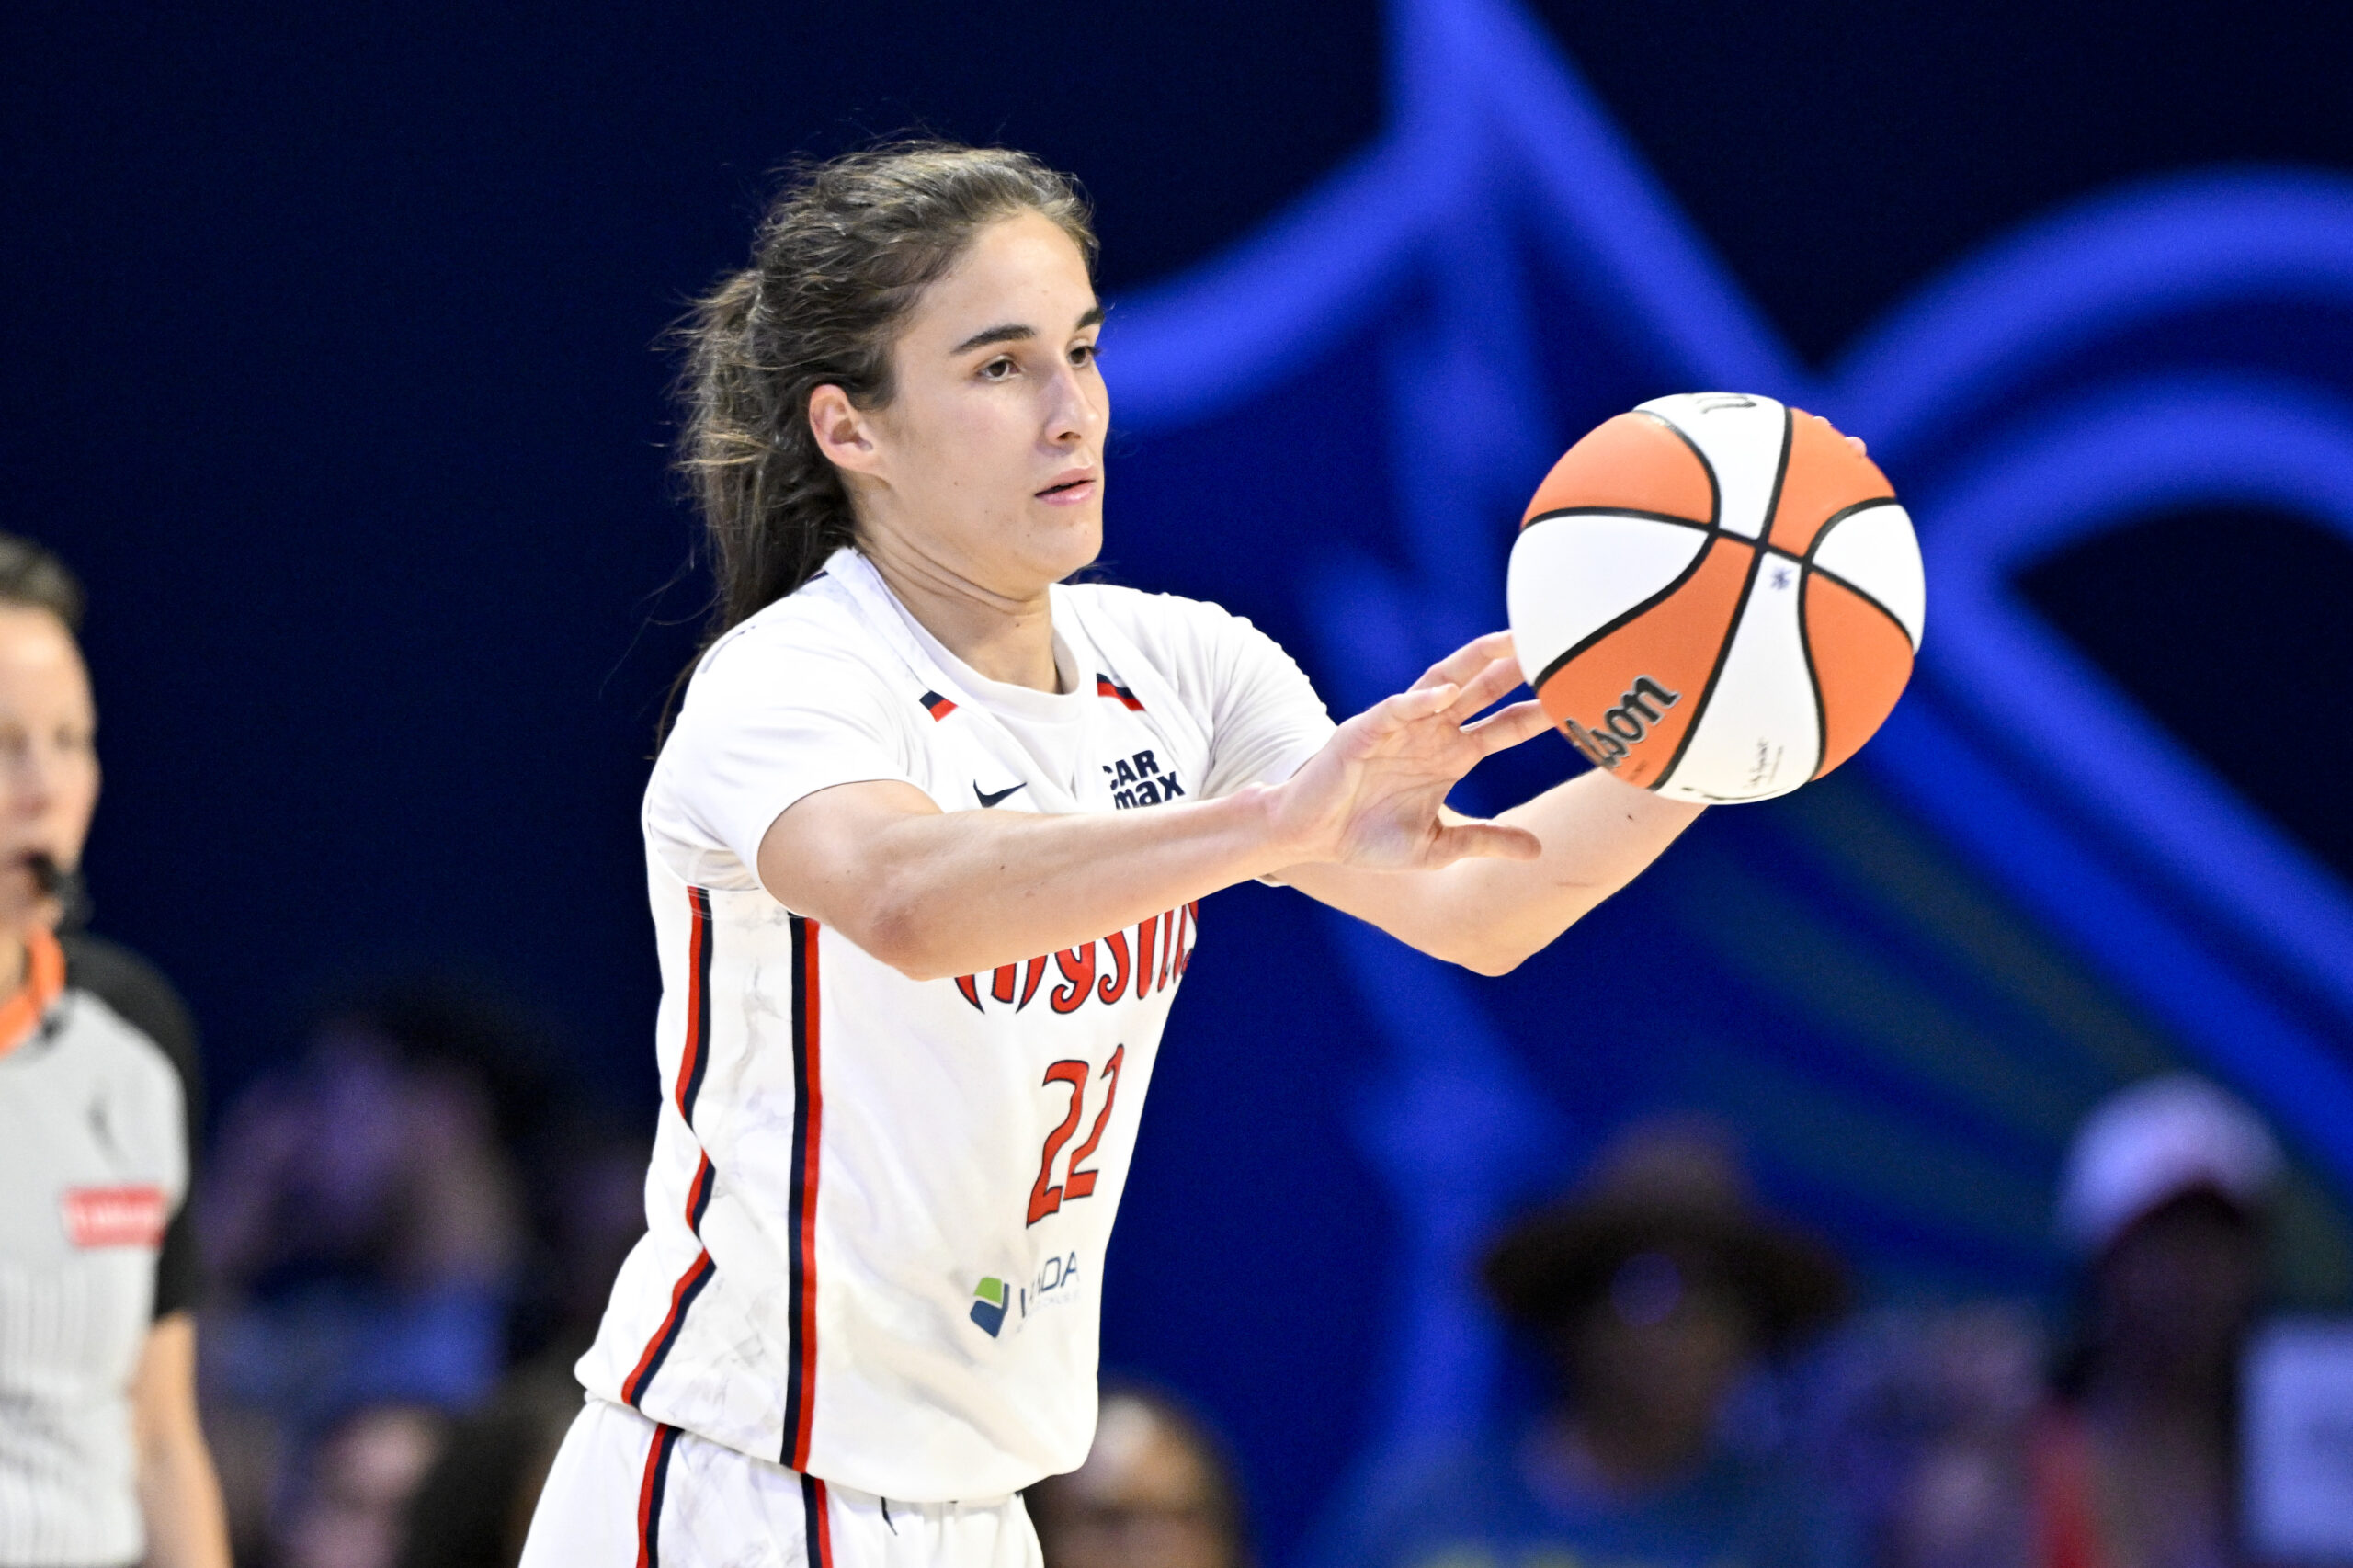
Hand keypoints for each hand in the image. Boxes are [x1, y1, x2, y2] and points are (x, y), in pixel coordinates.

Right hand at [1267, 632, 1551, 869]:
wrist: (1311, 840)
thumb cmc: (1367, 839)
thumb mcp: (1438, 847)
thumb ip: (1485, 841)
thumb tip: (1539, 850)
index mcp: (1450, 755)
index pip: (1503, 726)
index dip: (1536, 713)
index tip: (1576, 702)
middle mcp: (1430, 732)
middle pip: (1481, 689)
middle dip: (1514, 668)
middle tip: (1554, 645)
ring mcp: (1399, 726)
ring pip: (1443, 682)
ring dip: (1475, 662)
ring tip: (1506, 644)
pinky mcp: (1364, 731)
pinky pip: (1396, 707)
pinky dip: (1421, 700)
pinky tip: (1447, 693)